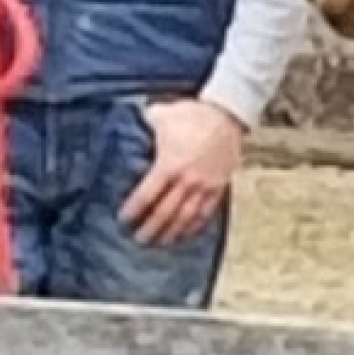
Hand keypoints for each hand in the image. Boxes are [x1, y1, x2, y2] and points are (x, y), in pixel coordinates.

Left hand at [119, 98, 245, 245]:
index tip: (124, 219)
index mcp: (169, 165)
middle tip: (140, 238)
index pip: (146, 197)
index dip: (133, 211)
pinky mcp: (219, 185)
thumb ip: (143, 123)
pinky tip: (187, 232)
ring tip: (162, 241)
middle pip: (164, 213)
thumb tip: (129, 120)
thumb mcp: (162, 115)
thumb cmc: (194, 114)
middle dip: (150, 228)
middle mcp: (186, 180)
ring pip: (186, 217)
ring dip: (172, 232)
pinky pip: (206, 211)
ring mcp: (204, 185)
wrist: (228, 113)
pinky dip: (195, 225)